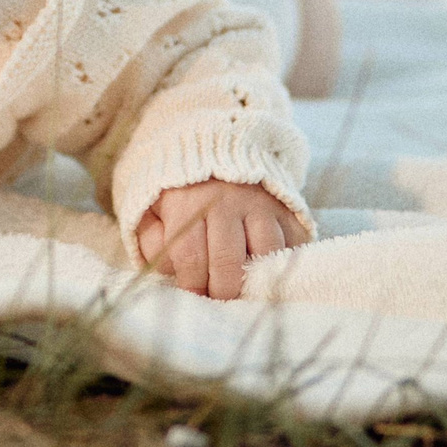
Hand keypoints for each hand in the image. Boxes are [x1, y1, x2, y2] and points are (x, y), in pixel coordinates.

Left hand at [134, 180, 302, 299]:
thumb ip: (154, 241)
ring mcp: (261, 203)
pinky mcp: (286, 207)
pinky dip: (284, 261)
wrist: (215, 147)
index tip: (194, 296)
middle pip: (228, 261)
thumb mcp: (152, 209)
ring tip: (245, 285)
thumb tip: (172, 272)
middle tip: (219, 299)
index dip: (192, 285)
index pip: (191, 257)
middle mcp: (228, 202)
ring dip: (255, 277)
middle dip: (222, 291)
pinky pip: (294, 243)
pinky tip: (269, 268)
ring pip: (265, 253)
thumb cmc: (179, 191)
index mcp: (188, 203)